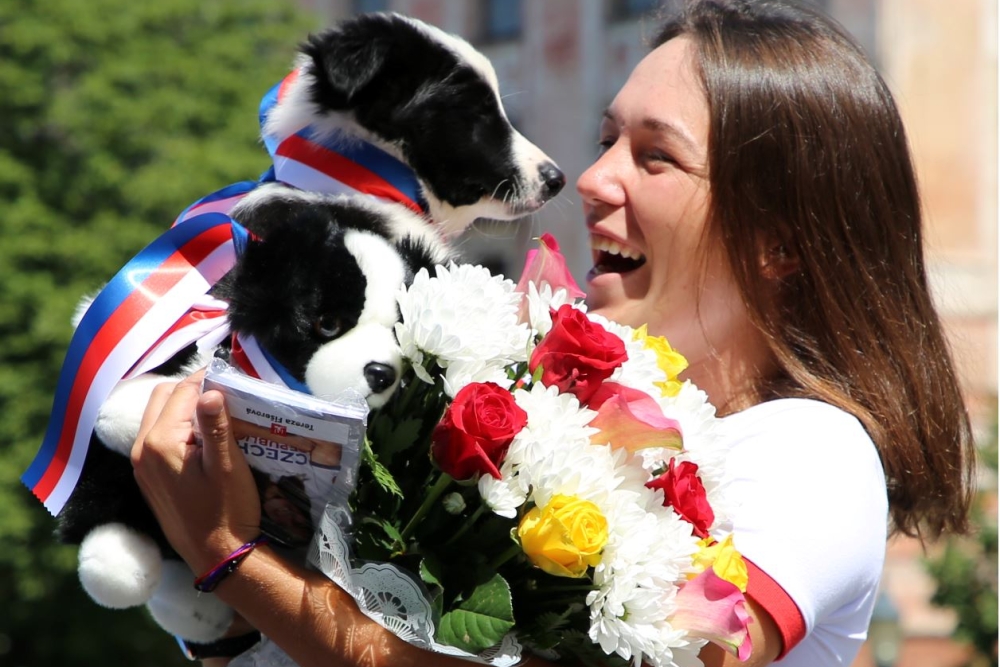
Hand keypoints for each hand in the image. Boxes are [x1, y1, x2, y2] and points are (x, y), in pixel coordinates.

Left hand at [130, 369, 261, 573]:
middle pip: (163, 397)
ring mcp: (142, 465)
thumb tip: (210, 390)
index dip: (207, 379)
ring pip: (158, 415)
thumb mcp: (227, 466)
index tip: (232, 377)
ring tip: (216, 415)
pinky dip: (177, 427)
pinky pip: (157, 437)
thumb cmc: (227, 511)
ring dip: (184, 408)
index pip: (182, 392)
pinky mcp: (148, 477)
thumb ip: (216, 426)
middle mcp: (142, 449)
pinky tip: (202, 438)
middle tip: (225, 395)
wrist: (217, 556)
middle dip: (192, 390)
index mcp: (161, 442)